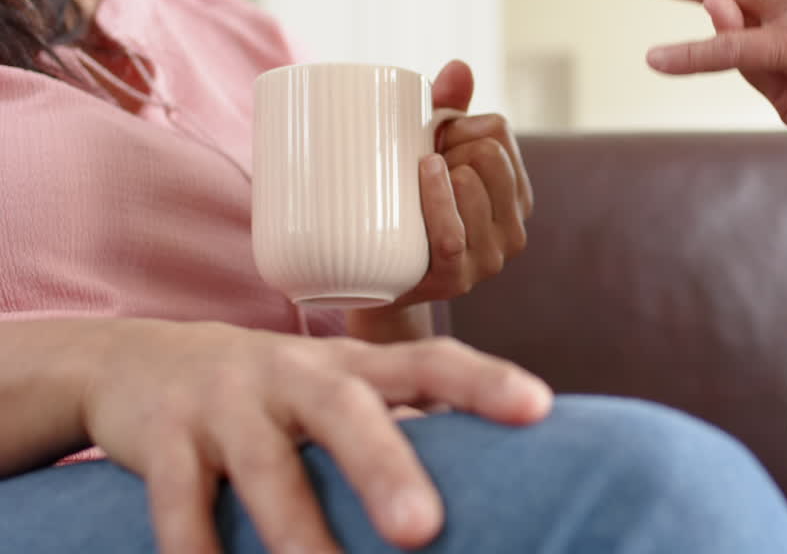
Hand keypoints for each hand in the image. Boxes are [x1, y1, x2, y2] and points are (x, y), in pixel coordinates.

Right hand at [82, 319, 552, 553]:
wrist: (136, 363)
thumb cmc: (274, 393)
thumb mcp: (336, 390)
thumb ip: (402, 419)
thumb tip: (493, 473)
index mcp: (351, 366)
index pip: (428, 362)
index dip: (483, 381)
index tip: (538, 410)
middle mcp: (292, 375)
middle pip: (347, 411)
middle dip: (385, 469)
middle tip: (423, 530)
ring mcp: (226, 404)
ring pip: (265, 466)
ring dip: (295, 526)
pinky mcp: (162, 439)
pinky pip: (179, 500)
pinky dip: (194, 545)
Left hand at [404, 60, 533, 303]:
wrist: (373, 283)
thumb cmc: (407, 210)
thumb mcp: (432, 157)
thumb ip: (449, 110)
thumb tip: (459, 66)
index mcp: (515, 195)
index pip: (497, 132)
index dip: (459, 124)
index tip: (436, 141)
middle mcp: (513, 229)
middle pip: (487, 154)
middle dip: (449, 146)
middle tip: (420, 167)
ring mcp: (487, 259)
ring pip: (470, 185)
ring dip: (434, 173)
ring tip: (412, 186)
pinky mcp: (453, 282)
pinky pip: (451, 235)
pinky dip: (437, 203)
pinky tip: (425, 176)